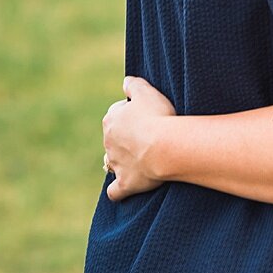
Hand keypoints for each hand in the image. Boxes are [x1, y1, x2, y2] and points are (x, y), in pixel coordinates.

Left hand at [102, 75, 177, 201]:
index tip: (146, 115)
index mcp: (111, 120)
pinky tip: (122, 189)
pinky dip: (117, 190)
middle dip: (125, 138)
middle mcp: (109, 142)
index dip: (131, 114)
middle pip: (113, 138)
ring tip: (135, 160)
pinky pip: (115, 191)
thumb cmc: (157, 116)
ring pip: (110, 162)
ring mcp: (116, 164)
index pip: (116, 114)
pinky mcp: (125, 183)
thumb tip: (126, 82)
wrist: (164, 147)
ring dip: (118, 161)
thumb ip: (133, 84)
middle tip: (147, 137)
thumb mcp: (146, 91)